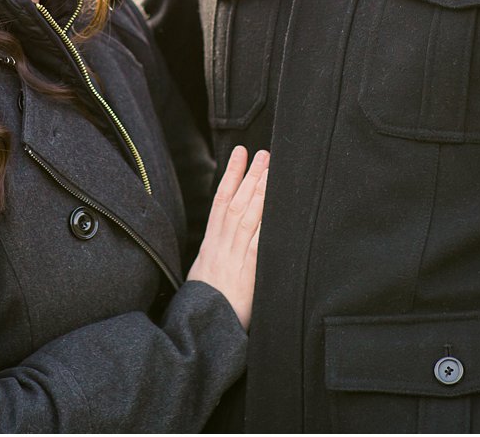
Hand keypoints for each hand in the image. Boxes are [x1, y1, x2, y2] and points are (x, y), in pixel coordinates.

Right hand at [187, 146, 267, 330]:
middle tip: (263, 152)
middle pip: (236, 202)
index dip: (230, 175)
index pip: (221, 201)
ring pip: (248, 216)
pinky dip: (267, 223)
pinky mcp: (248, 272)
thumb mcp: (202, 273)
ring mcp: (234, 257)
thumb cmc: (204, 305)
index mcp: (211, 244)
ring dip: (260, 190)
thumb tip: (224, 237)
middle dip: (249, 175)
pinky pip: (259, 243)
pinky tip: (277, 208)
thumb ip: (216, 252)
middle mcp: (221, 245)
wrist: (201, 326)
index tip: (239, 153)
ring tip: (271, 169)